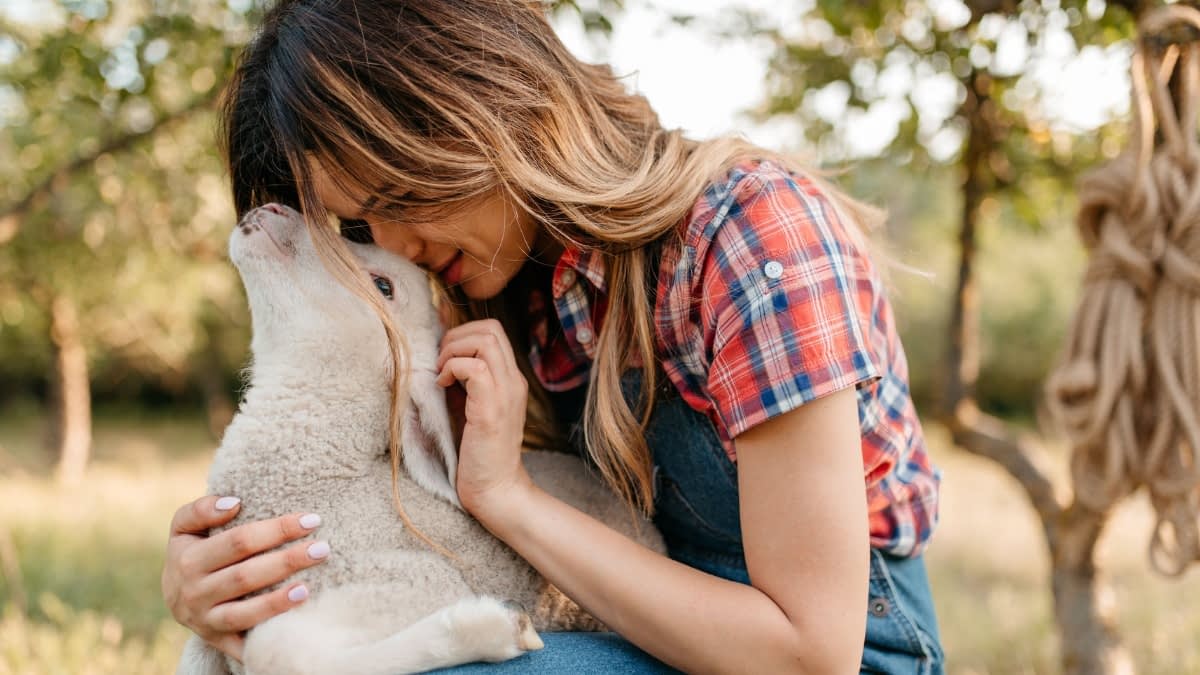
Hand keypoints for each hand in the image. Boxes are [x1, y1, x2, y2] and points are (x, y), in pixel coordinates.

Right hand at [161, 496, 329, 660]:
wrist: (172, 596)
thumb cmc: (190, 551)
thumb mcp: (184, 528)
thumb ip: (201, 510)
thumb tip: (234, 503)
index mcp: (189, 559)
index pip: (239, 542)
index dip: (276, 530)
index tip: (310, 520)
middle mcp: (194, 592)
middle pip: (245, 576)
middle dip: (286, 561)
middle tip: (322, 549)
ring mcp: (205, 619)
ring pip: (243, 613)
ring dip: (276, 602)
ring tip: (307, 589)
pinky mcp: (215, 640)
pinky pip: (241, 642)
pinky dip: (264, 636)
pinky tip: (291, 624)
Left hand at [435, 319, 532, 517]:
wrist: (496, 489)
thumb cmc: (478, 452)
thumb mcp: (470, 408)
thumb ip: (462, 382)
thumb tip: (438, 356)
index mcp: (510, 379)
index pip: (493, 331)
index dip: (463, 332)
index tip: (443, 354)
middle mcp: (513, 381)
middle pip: (491, 329)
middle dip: (456, 336)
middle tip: (441, 362)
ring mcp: (505, 393)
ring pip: (485, 341)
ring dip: (453, 350)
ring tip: (442, 373)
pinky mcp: (492, 409)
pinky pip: (475, 368)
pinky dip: (453, 369)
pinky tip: (443, 387)